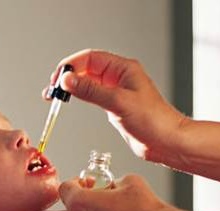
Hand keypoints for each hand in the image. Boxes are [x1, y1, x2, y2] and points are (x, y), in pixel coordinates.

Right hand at [46, 49, 185, 161]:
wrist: (166, 142)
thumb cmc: (153, 120)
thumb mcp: (118, 102)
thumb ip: (91, 90)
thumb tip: (69, 80)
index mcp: (123, 69)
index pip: (91, 58)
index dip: (71, 65)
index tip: (58, 78)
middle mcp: (120, 78)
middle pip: (87, 69)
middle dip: (69, 76)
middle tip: (53, 89)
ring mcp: (118, 93)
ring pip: (89, 83)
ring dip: (73, 88)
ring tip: (58, 97)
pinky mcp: (116, 108)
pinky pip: (95, 97)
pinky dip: (82, 98)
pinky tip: (74, 102)